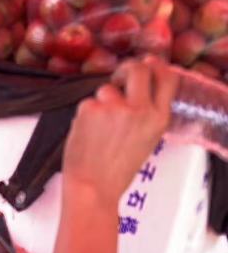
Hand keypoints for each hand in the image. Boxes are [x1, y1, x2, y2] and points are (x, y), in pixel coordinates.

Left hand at [62, 57, 176, 207]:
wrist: (93, 188)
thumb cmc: (117, 171)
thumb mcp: (147, 140)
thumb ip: (148, 113)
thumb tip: (141, 86)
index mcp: (159, 118)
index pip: (167, 77)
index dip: (156, 66)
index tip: (148, 64)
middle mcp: (141, 109)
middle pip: (138, 69)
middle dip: (126, 70)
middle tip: (119, 78)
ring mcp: (115, 107)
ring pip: (106, 89)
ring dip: (101, 103)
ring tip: (99, 130)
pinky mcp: (91, 108)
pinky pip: (88, 103)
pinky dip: (85, 116)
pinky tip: (87, 135)